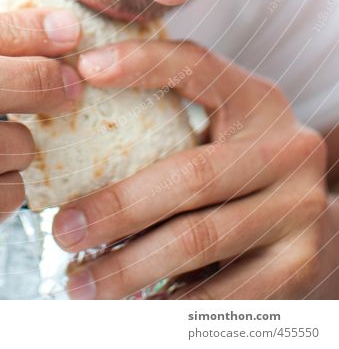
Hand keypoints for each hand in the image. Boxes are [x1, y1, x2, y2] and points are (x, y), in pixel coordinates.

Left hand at [53, 39, 327, 299]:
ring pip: (201, 240)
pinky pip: (225, 292)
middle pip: (191, 175)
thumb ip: (167, 105)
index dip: (144, 64)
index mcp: (256, 100)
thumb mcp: (219, 117)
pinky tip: (130, 307)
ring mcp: (296, 208)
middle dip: (119, 206)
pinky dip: (172, 303)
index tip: (86, 69)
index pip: (198, 66)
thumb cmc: (236, 155)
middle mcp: (286, 149)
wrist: (306, 209)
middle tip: (63, 230)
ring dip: (131, 266)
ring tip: (80, 282)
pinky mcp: (296, 263)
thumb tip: (74, 92)